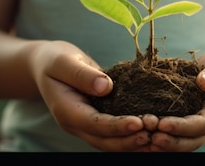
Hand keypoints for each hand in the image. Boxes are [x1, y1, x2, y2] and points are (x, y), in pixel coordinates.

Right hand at [31, 40, 151, 150]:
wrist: (47, 66)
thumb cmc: (54, 60)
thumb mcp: (63, 61)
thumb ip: (81, 74)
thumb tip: (105, 86)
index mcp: (65, 110)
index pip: (93, 123)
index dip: (116, 126)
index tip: (138, 123)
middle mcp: (76, 124)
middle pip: (104, 140)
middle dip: (130, 139)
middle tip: (154, 132)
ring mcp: (86, 126)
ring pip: (111, 143)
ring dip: (134, 142)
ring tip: (157, 136)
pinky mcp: (96, 123)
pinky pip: (115, 135)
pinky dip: (132, 136)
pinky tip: (152, 132)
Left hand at [148, 46, 204, 151]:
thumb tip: (203, 82)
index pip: (202, 125)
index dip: (182, 127)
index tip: (163, 124)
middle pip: (190, 142)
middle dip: (169, 141)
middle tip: (148, 135)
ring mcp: (197, 128)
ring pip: (179, 144)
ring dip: (160, 142)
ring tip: (140, 136)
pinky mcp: (185, 124)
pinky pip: (171, 135)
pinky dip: (156, 136)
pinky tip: (138, 131)